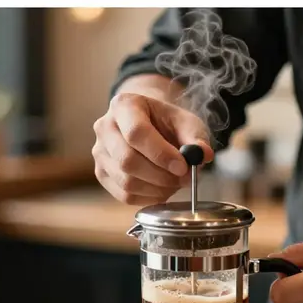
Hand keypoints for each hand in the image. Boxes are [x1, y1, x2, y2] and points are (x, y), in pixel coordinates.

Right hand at [93, 91, 213, 204]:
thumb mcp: (185, 122)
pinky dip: (148, 197)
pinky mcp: (102, 173)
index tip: (183, 166)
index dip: (161, 154)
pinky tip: (163, 189)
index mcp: (124, 105)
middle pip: (127, 160)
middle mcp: (105, 127)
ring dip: (157, 188)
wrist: (149, 124)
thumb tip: (203, 155)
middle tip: (184, 179)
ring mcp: (99, 152)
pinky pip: (124, 195)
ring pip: (126, 181)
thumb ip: (196, 138)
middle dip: (161, 176)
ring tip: (175, 182)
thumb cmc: (166, 121)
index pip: (137, 133)